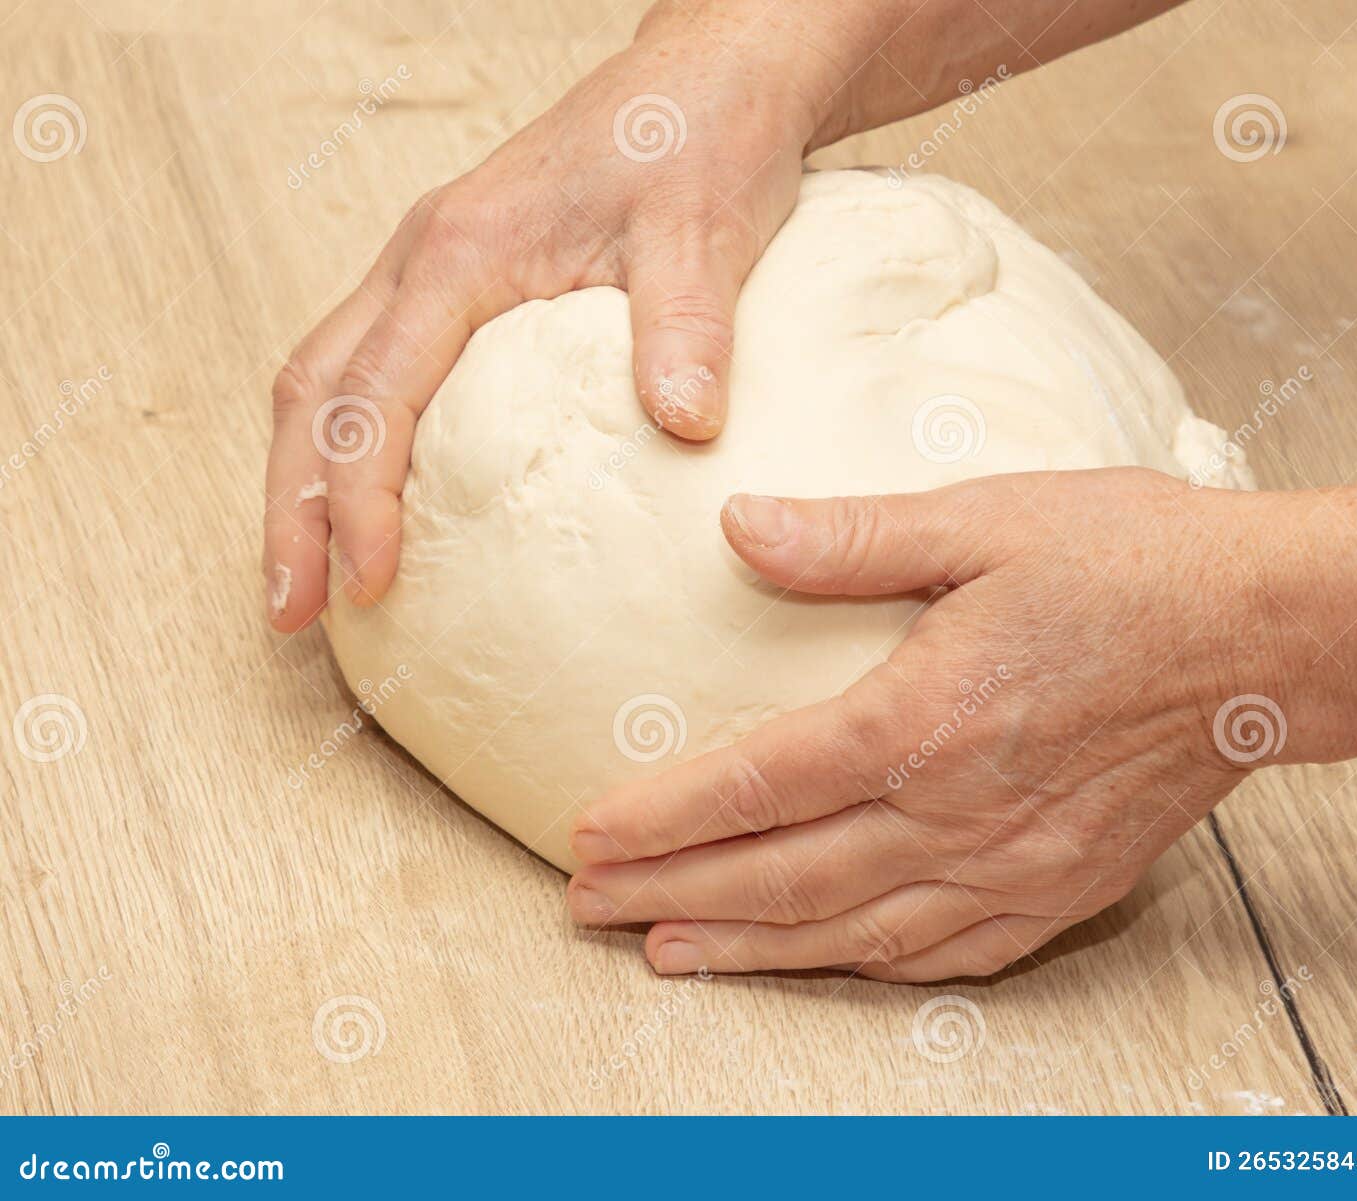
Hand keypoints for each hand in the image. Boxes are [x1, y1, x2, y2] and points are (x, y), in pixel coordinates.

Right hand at [263, 8, 841, 628]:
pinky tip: (376, 507)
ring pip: (327, 381)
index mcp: (463, 252)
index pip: (378, 391)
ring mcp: (435, 272)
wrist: (710, 82)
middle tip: (291, 609)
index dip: (360, 495)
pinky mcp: (464, 288)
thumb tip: (684, 427)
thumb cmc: (701, 143)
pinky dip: (351, 445)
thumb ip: (688, 326)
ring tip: (310, 581)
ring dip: (304, 480)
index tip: (369, 581)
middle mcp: (425, 260)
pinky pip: (376, 371)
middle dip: (291, 505)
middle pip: (315, 393)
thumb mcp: (704, 232)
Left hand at [566, 469, 1280, 981]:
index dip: (666, 817)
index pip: (763, 784)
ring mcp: (1015, 866)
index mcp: (928, 716)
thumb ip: (852, 537)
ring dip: (753, 948)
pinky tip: (826, 964)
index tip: (590, 836)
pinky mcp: (1064, 888)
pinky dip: (868, 965)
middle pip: (788, 877)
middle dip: (677, 896)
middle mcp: (960, 812)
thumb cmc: (1133, 563)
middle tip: (591, 911)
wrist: (1268, 635)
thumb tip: (738, 526)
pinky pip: (948, 954)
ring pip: (855, 932)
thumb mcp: (987, 518)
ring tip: (672, 954)